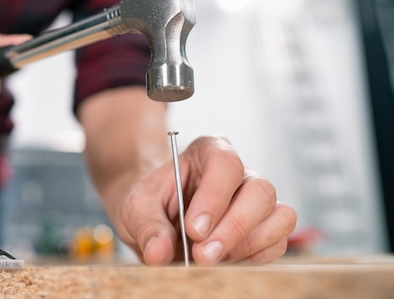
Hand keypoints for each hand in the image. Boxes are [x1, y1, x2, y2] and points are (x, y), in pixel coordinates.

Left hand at [113, 136, 296, 265]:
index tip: (194, 229)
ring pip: (279, 217)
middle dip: (234, 228)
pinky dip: (254, 258)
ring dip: (247, 245)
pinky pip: (277, 243)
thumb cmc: (150, 205)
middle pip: (260, 191)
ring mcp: (257, 201)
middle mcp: (240, 172)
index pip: (225, 164)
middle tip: (202, 255)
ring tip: (210, 260)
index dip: (214, 198)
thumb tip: (159, 252)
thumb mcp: (135, 208)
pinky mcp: (265, 229)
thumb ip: (146, 226)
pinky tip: (224, 262)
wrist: (158, 220)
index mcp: (208, 152)